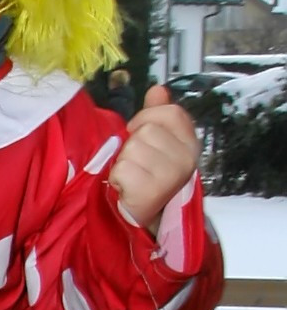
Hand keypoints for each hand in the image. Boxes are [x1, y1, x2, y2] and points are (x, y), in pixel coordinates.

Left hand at [109, 86, 198, 227]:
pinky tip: (127, 190)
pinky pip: (122, 169)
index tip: (140, 134)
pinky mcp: (152, 192)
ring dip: (124, 163)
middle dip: (133, 146)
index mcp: (191, 145)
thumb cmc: (147, 179)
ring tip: (133, 178)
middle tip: (138, 166)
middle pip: (146, 130)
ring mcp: (172, 177)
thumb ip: (157, 115)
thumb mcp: (156, 144)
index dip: (148, 118)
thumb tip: (158, 89)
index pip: (171, 113)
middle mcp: (187, 160)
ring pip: (132, 149)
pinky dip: (118, 179)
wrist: (143, 220)